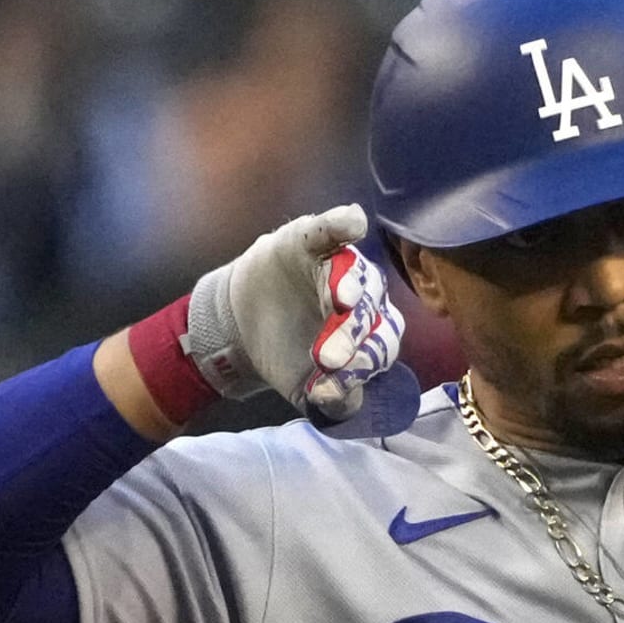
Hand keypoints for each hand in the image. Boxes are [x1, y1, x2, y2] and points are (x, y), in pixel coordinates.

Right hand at [186, 204, 405, 417]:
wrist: (242, 322)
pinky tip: (351, 222)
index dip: (362, 365)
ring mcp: (341, 266)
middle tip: (326, 358)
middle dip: (350, 336)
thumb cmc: (285, 352)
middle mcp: (365, 299)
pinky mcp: (314, 240)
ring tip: (340, 301)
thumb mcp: (303, 385)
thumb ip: (328, 400)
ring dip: (351, 285)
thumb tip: (333, 400)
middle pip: (370, 314)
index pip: (380, 348)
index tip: (335, 381)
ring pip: (357, 274)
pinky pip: (334, 229)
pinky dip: (342, 224)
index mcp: (370, 334)